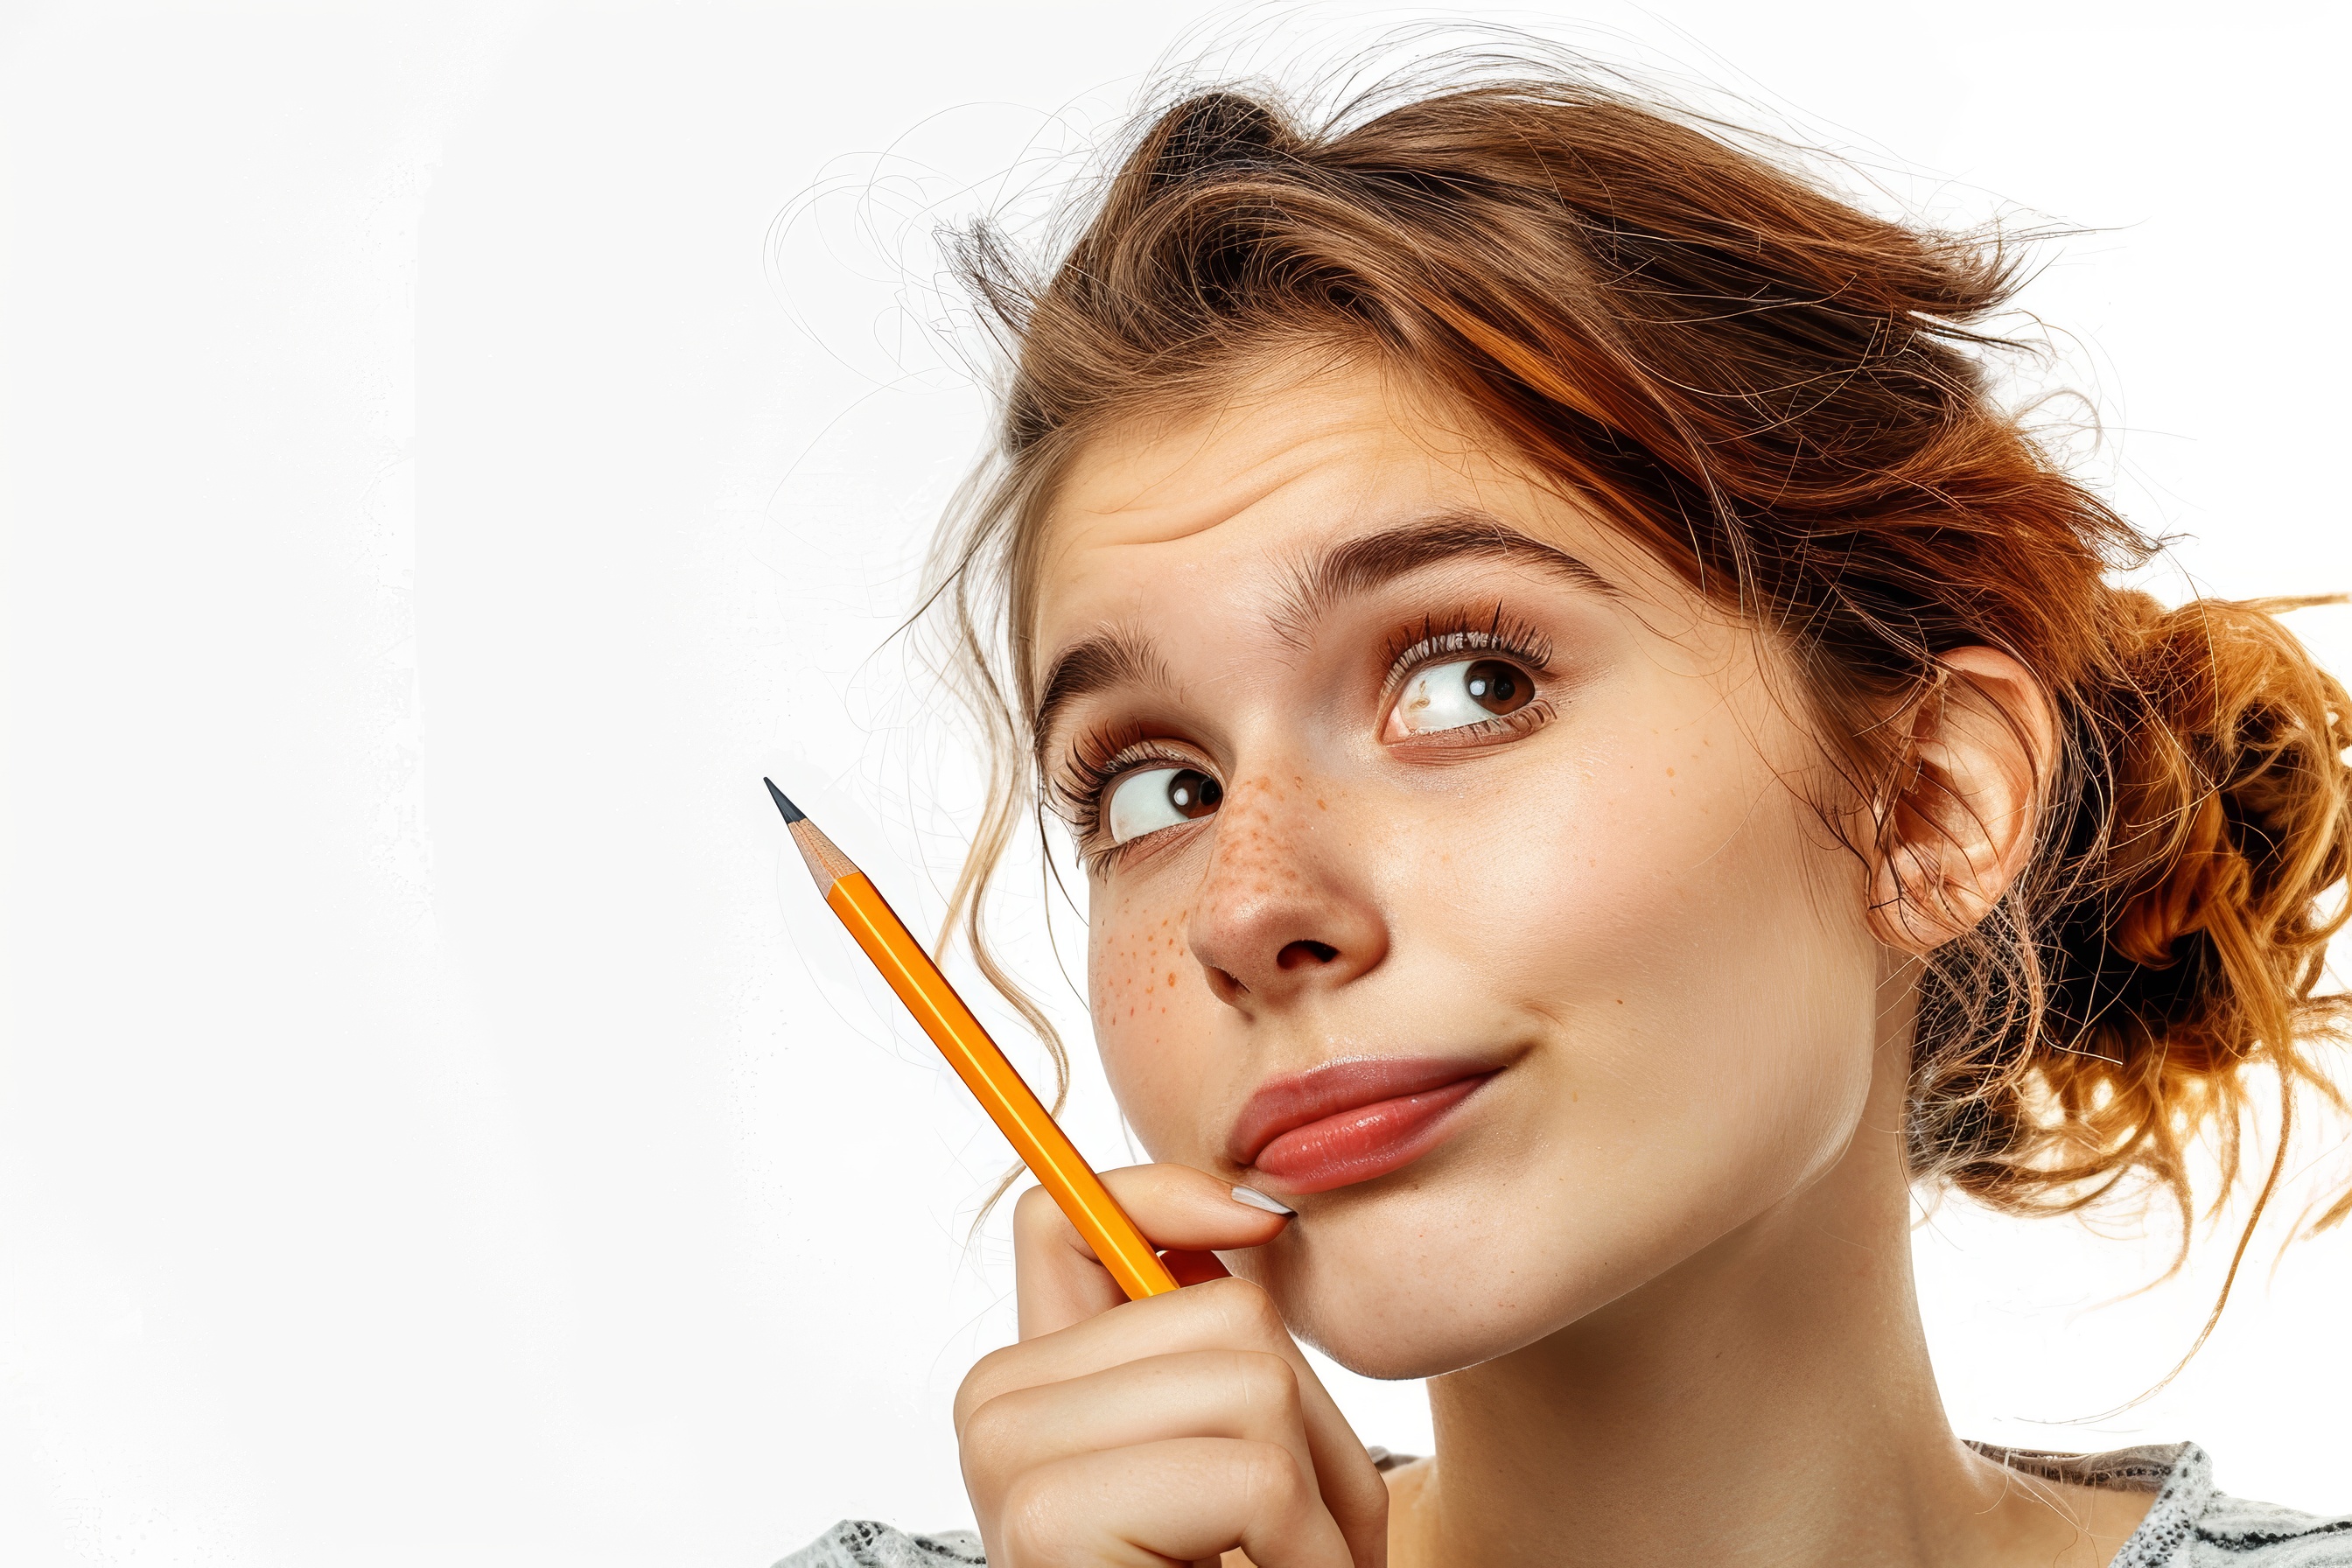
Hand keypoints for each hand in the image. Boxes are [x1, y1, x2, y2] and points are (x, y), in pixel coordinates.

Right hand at [954, 1164, 1388, 1567]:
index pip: (1064, 1211)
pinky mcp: (1045, 1522)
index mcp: (1032, 1379)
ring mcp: (1007, 1461)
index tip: (1262, 1223)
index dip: (1164, 1189)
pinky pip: (1246, 1473)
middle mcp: (994, 1406)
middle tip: (1293, 1538)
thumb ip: (1212, 1343)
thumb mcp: (1232, 1452)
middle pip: (1223, 1312)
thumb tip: (1255, 1213)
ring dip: (1320, 1497)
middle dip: (1312, 1428)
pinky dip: (1300, 1549)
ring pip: (1250, 1380)